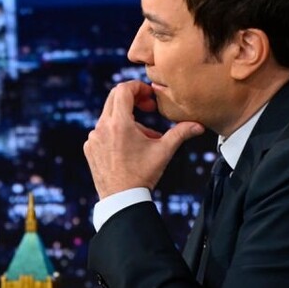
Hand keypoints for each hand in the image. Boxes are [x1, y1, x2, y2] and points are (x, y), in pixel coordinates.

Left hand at [84, 80, 204, 198]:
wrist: (121, 200)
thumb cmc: (142, 176)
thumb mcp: (163, 152)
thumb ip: (181, 133)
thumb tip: (199, 125)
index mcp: (119, 124)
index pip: (123, 89)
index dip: (138, 87)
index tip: (150, 96)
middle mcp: (101, 128)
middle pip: (114, 98)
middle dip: (133, 99)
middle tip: (148, 108)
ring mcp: (93, 138)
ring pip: (109, 116)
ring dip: (127, 119)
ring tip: (143, 136)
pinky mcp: (89, 148)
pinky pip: (102, 131)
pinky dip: (116, 132)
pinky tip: (129, 146)